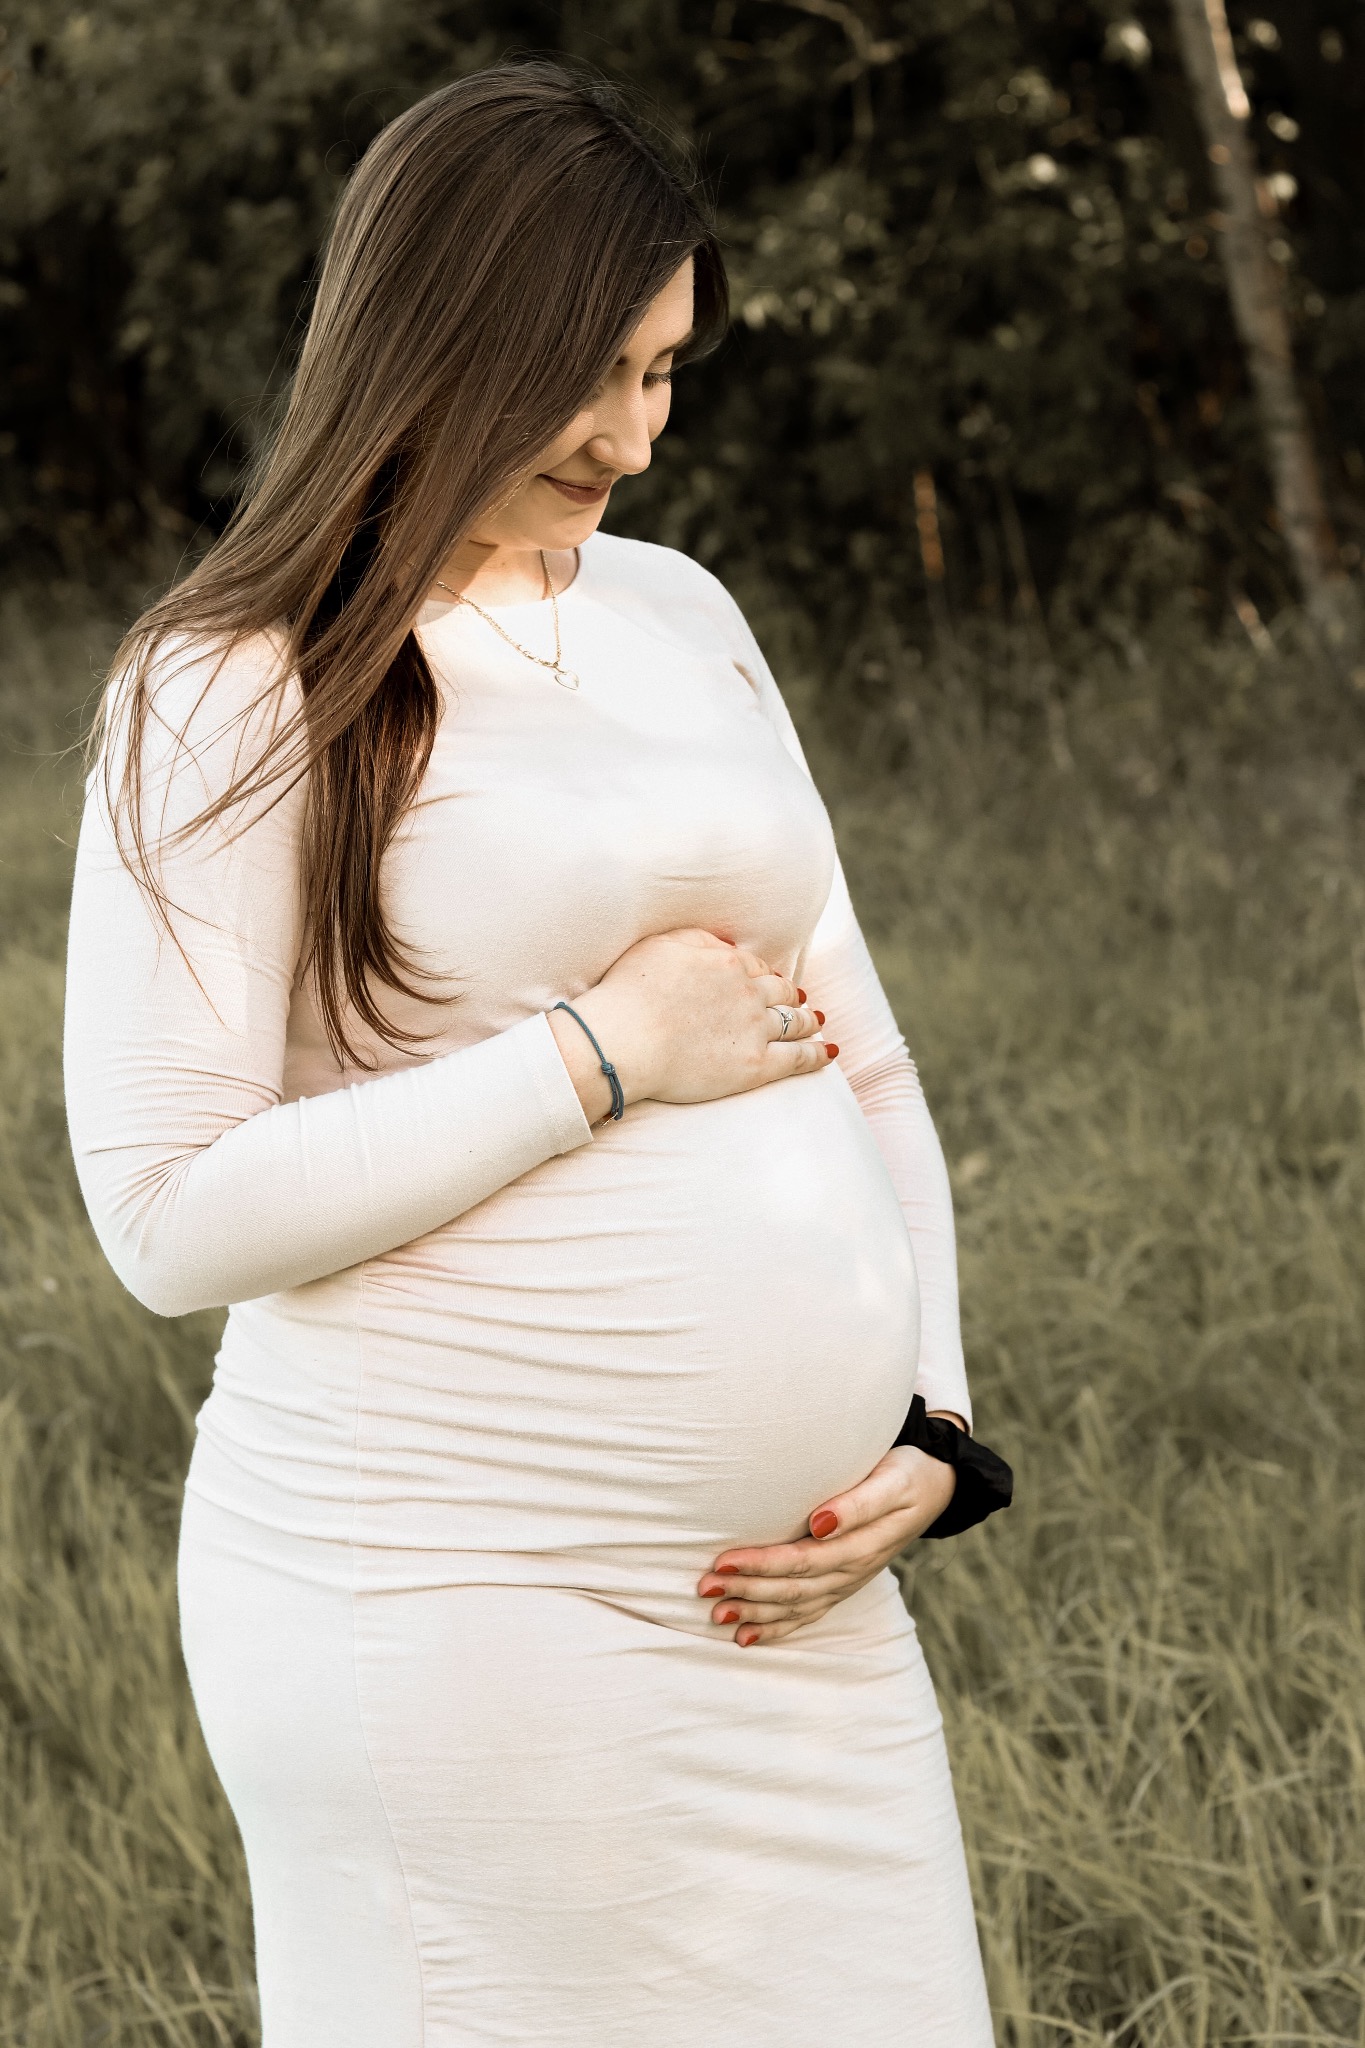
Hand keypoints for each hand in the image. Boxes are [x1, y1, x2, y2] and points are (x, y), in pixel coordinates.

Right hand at [549, 927, 834, 1122]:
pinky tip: (830, 1054)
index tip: (769, 980)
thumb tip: (724, 943)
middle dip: (792, 995)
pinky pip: (798, 1058)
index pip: (756, 967)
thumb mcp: (660, 946)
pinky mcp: (756, 1066)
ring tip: (818, 1021)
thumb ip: (697, 939)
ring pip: (795, 1022)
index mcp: (728, 963)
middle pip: (781, 992)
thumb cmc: (630, 993)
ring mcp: (755, 1029)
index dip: (764, 975)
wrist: (624, 1041)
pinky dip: (817, 1054)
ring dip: (810, 1020)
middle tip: (800, 999)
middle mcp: (748, 993)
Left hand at [696, 1426, 962, 1646]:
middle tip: (705, 1587)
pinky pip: (809, 1613)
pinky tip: (747, 1636)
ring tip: (716, 1614)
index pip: (802, 1560)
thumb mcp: (892, 1480)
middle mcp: (852, 1570)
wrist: (938, 1485)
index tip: (724, 1561)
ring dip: (755, 1612)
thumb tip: (820, 1522)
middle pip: (793, 1588)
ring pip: (796, 1605)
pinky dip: (777, 1628)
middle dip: (747, 1590)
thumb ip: (859, 1503)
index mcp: (861, 1545)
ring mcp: (848, 1581)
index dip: (762, 1564)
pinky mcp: (844, 1583)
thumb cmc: (909, 1472)